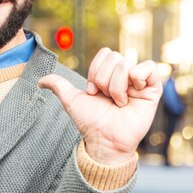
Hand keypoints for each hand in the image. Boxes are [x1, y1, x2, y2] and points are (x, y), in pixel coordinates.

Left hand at [38, 48, 162, 164]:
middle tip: (105, 98)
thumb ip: (58, 85)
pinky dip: (138, 77)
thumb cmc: (90, 121)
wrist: (104, 139)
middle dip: (104, 80)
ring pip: (126, 65)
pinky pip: (149, 67)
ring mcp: (139, 82)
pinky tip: (133, 93)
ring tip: (118, 103)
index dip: (95, 71)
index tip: (92, 91)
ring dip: (116, 87)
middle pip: (115, 58)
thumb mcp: (71, 100)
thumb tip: (39, 81)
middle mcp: (124, 75)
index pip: (105, 53)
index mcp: (109, 74)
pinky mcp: (153, 89)